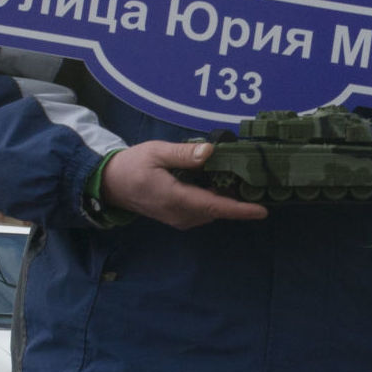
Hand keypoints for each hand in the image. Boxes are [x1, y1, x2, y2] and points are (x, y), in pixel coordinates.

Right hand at [100, 141, 269, 228]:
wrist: (110, 184)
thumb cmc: (131, 165)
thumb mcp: (156, 152)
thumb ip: (183, 154)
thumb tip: (210, 152)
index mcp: (174, 198)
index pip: (213, 206)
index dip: (239, 209)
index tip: (262, 211)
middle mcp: (179, 214)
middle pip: (216, 209)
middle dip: (236, 198)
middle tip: (251, 178)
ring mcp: (178, 219)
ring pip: (210, 211)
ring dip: (223, 198)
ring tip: (235, 177)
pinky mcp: (177, 218)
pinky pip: (201, 211)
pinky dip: (212, 199)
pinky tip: (215, 183)